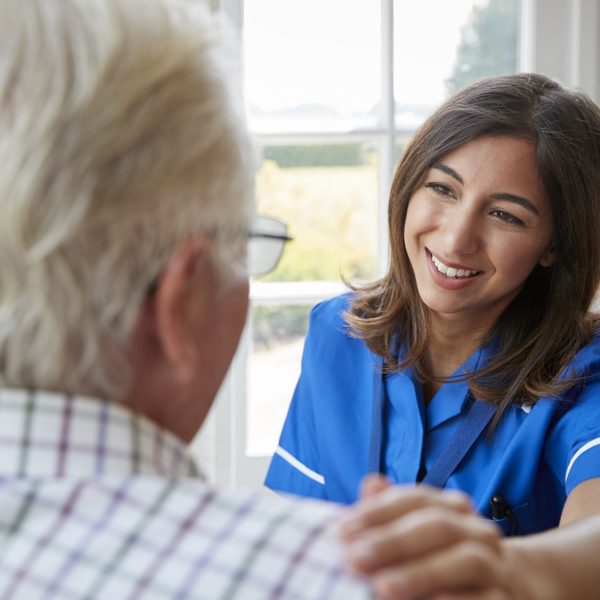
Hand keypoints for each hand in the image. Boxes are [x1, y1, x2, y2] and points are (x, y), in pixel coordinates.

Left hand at [340, 475, 506, 598]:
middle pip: (436, 525)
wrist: (505, 588)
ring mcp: (495, 564)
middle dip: (392, 542)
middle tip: (354, 558)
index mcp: (451, 506)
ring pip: (464, 560)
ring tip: (383, 587)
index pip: (414, 499)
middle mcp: (476, 529)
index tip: (342, 531)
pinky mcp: (505, 598)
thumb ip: (390, 512)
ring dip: (421, 572)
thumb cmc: (441, 556)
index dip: (377, 512)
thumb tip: (370, 484)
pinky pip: (485, 599)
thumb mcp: (414, 531)